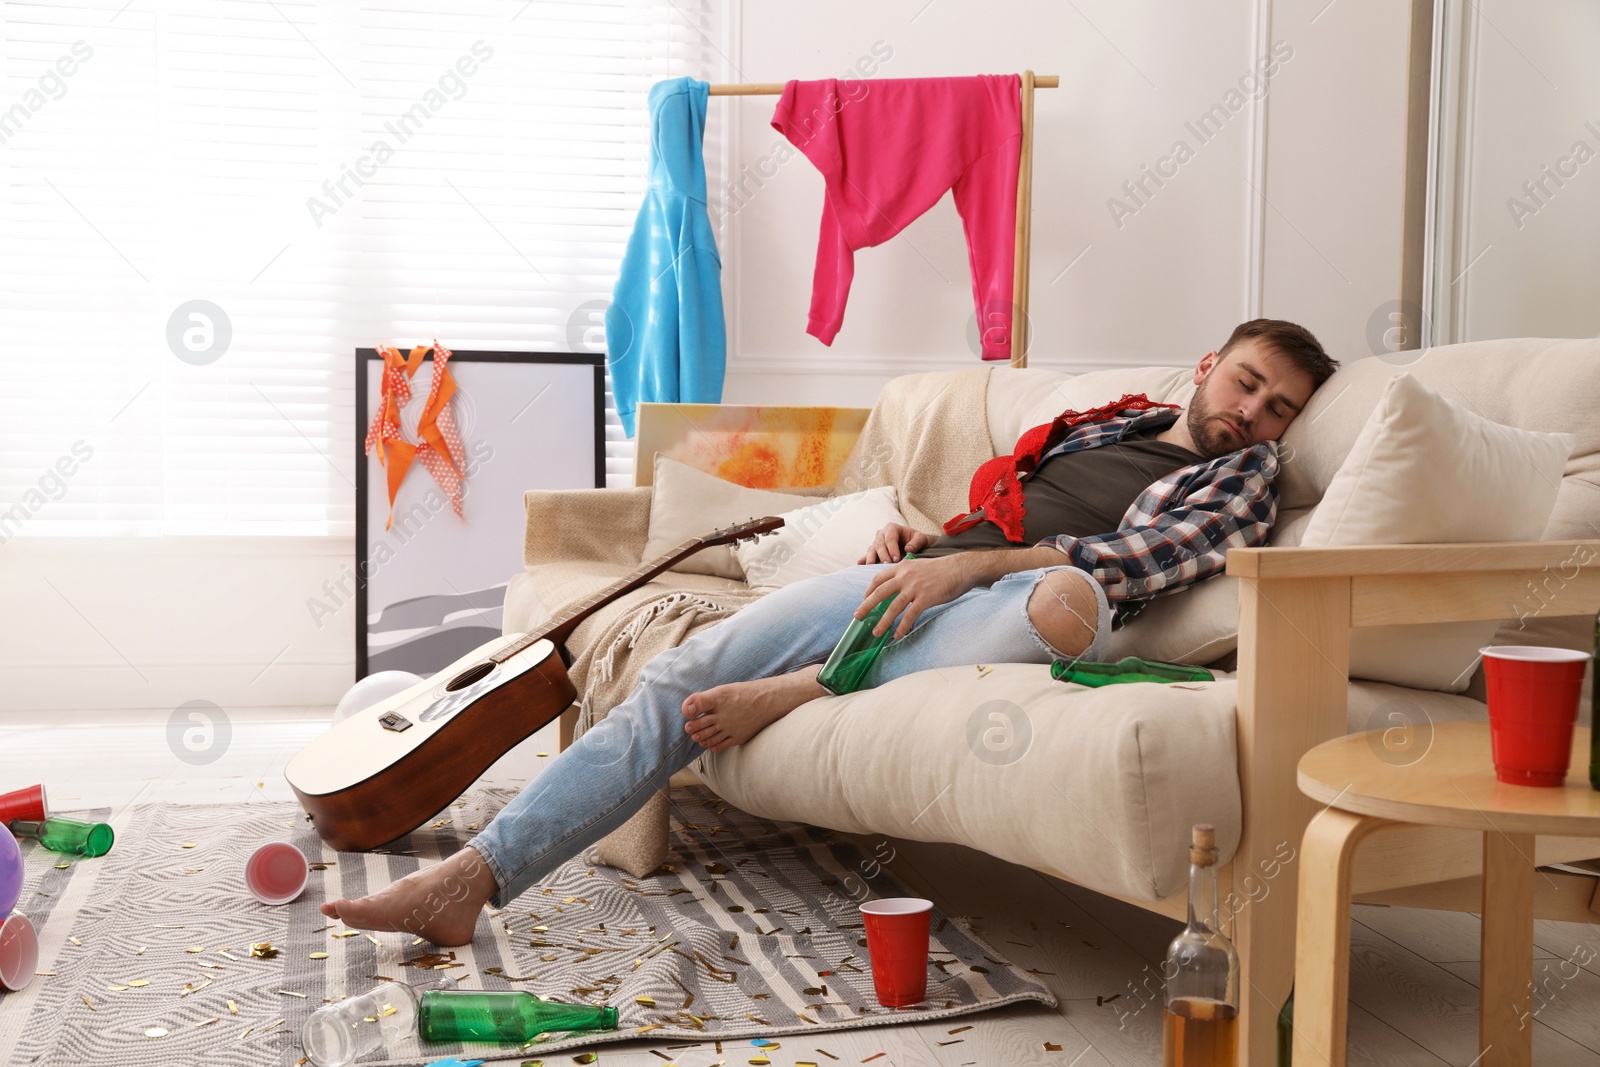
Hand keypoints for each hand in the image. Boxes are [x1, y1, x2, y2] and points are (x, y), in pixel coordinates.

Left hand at [856, 554, 981, 639]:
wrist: (960, 568)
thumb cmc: (941, 570)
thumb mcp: (918, 566)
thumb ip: (905, 575)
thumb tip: (895, 588)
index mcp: (901, 567)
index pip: (878, 579)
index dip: (869, 591)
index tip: (864, 600)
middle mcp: (905, 576)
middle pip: (880, 593)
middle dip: (866, 606)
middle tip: (857, 617)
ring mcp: (915, 587)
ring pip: (893, 607)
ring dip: (883, 621)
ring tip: (876, 632)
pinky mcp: (926, 598)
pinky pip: (910, 615)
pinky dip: (902, 626)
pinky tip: (897, 635)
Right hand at [857, 522, 934, 564]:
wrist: (914, 544)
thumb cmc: (917, 541)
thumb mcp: (921, 539)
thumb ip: (916, 543)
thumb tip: (908, 550)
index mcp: (892, 528)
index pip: (890, 538)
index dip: (892, 548)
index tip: (896, 559)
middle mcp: (882, 534)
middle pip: (879, 544)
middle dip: (883, 554)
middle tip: (887, 564)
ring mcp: (876, 542)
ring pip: (872, 549)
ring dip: (872, 557)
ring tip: (871, 565)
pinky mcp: (873, 551)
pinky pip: (868, 555)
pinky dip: (864, 559)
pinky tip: (860, 564)